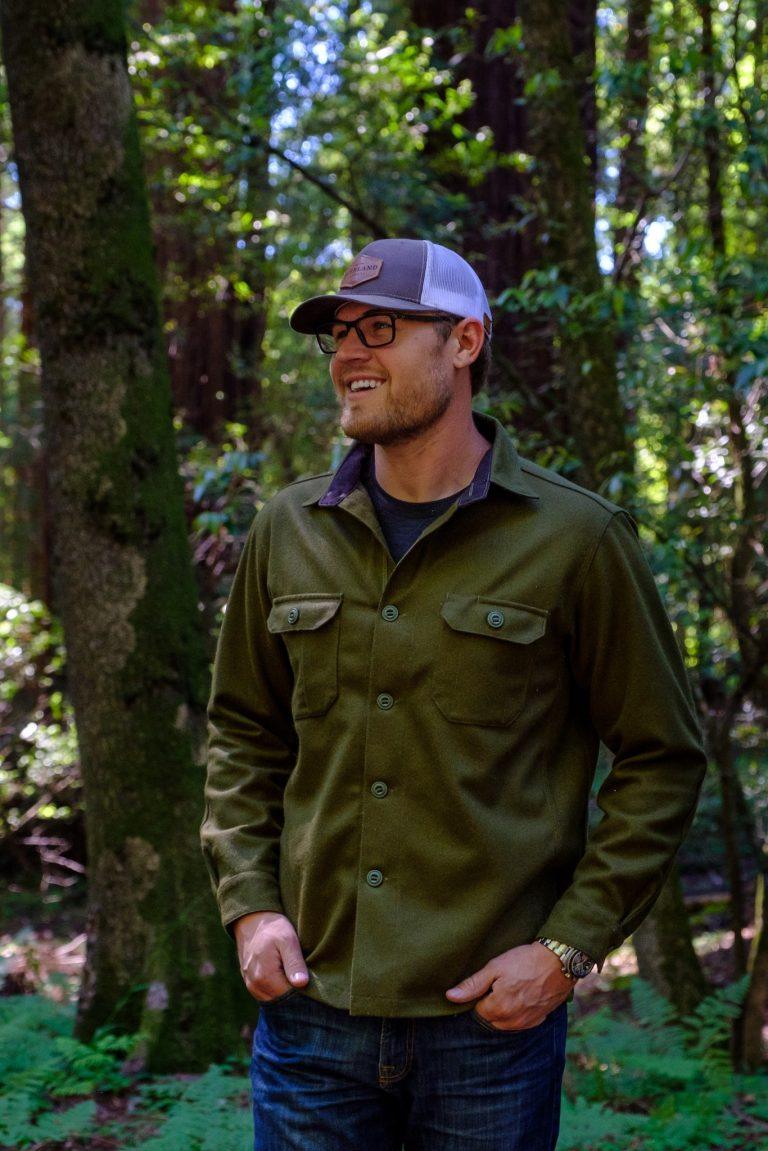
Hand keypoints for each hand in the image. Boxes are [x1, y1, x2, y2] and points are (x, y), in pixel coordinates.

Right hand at [233, 911, 308, 1001]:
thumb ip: (294, 962)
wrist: (252, 920)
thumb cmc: (273, 928)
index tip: (315, 984)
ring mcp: (251, 986)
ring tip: (297, 977)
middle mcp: (255, 986)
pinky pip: (267, 994)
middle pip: (282, 1002)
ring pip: (274, 1000)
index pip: (290, 998)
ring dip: (286, 993)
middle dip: (296, 995)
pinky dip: (277, 990)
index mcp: (265, 977)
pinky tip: (287, 978)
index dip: (304, 993)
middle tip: (309, 981)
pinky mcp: (250, 983)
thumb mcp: (288, 940)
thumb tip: (301, 983)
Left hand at [445, 943, 572, 1030]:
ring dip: (504, 1010)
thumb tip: (450, 996)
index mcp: (498, 1009)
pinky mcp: (539, 1019)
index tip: (489, 981)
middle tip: (500, 983)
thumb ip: (472, 985)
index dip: (481, 995)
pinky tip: (523, 996)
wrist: (559, 961)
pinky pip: (521, 1022)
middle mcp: (512, 1022)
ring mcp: (527, 1022)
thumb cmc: (525, 961)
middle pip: (491, 1018)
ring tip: (512, 987)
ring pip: (506, 1022)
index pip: (478, 1010)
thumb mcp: (495, 967)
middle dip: (491, 1004)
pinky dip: (519, 1012)